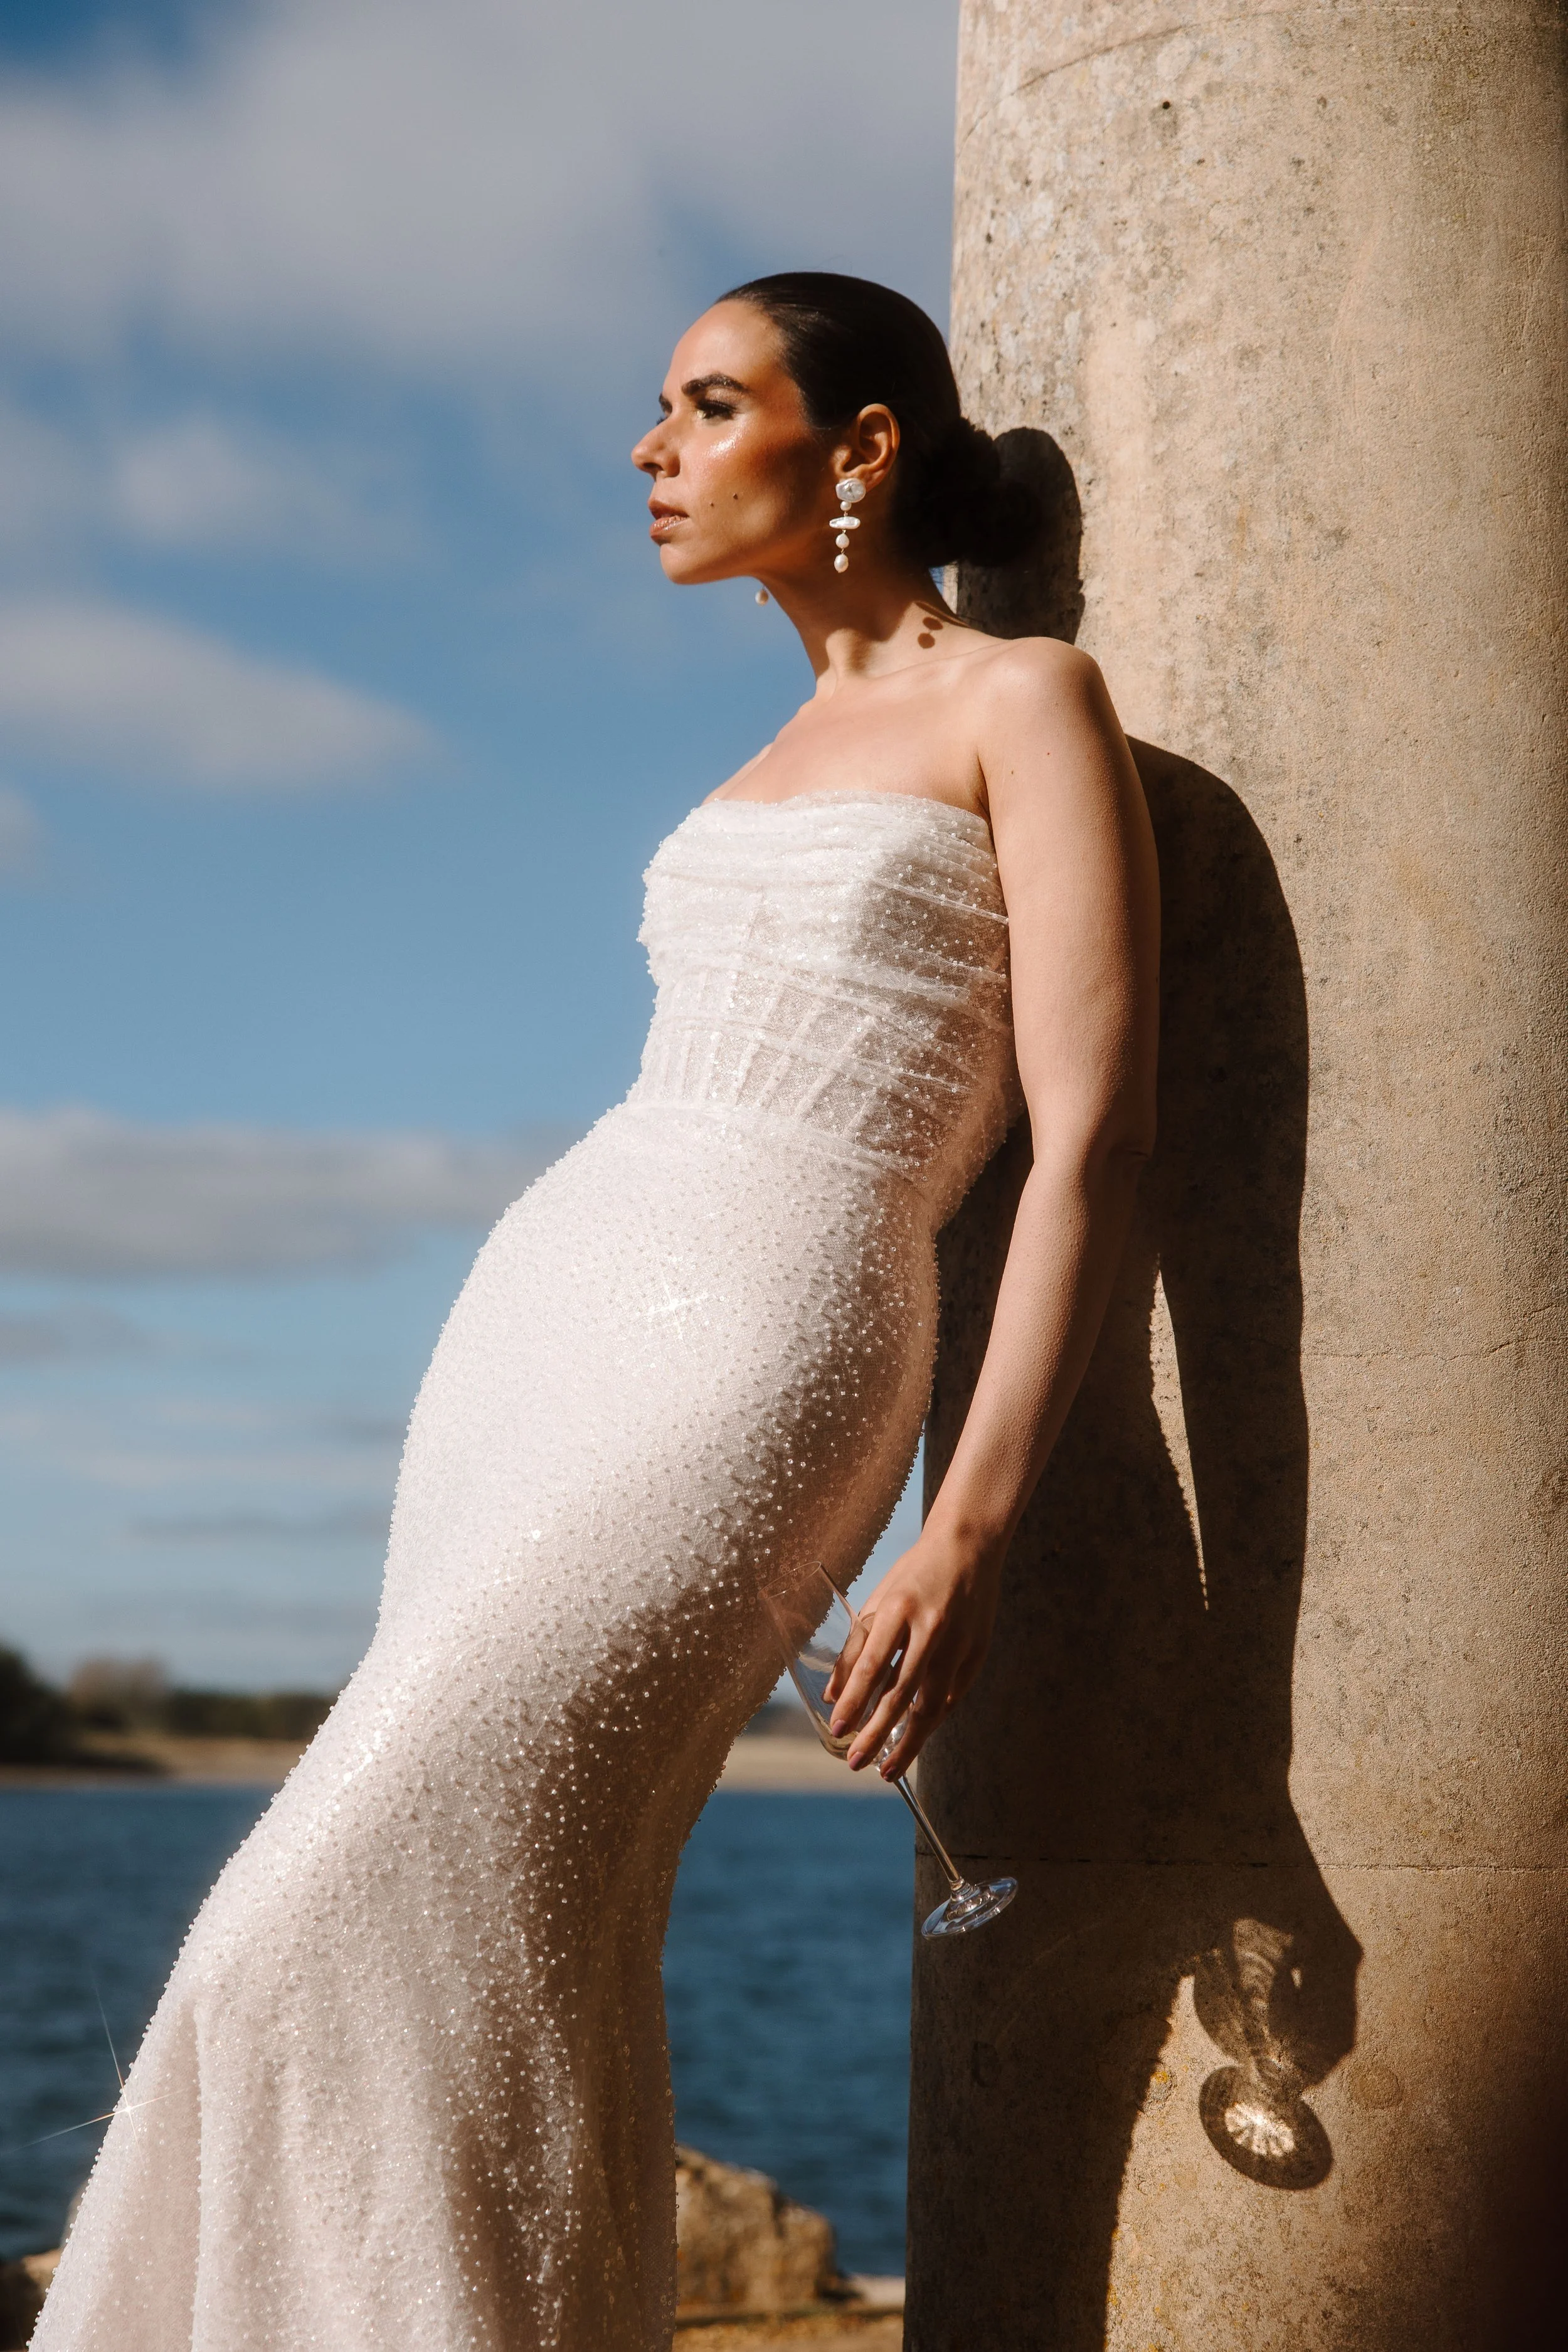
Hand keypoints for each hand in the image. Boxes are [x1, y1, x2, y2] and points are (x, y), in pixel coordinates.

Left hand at [826, 1524, 1003, 1774]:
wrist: (969, 1548)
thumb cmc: (914, 1575)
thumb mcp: (879, 1601)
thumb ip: (855, 1648)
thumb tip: (833, 1696)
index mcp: (899, 1610)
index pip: (872, 1666)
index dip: (853, 1702)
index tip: (838, 1730)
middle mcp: (930, 1629)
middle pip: (900, 1694)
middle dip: (875, 1733)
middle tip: (856, 1762)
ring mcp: (958, 1645)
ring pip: (931, 1706)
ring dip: (907, 1742)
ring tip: (887, 1768)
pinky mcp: (977, 1655)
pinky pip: (951, 1698)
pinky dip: (931, 1721)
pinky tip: (915, 1738)